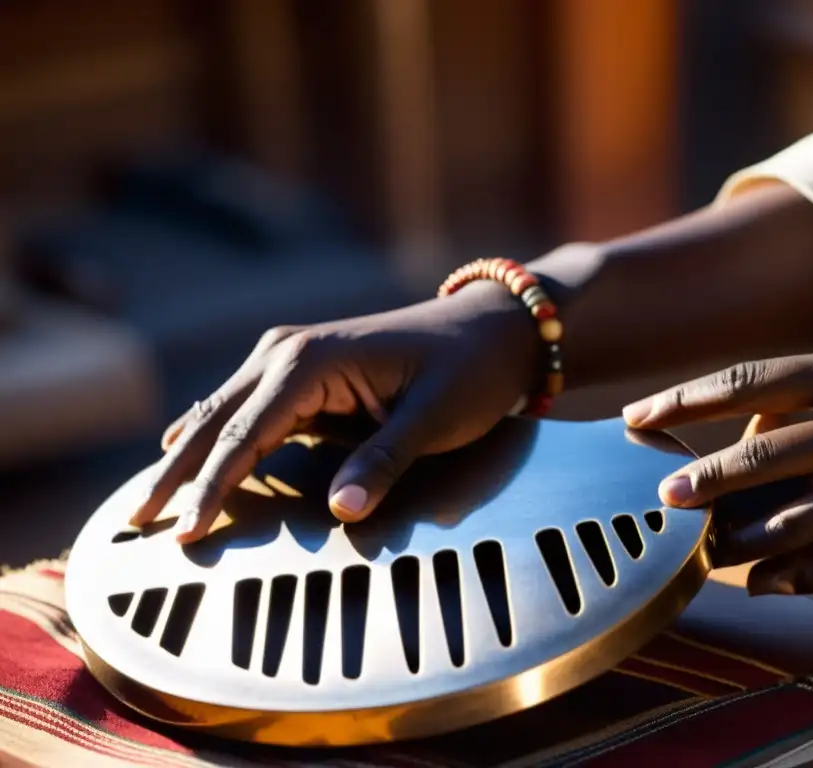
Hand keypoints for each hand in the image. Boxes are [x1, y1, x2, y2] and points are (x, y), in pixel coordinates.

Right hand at [131, 282, 537, 541]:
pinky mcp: (303, 367)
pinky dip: (213, 433)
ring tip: (147, 499)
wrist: (491, 328)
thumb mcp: (436, 417)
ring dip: (186, 455)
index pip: (245, 435)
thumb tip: (343, 510)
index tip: (183, 534)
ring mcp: (291, 353)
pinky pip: (244, 406)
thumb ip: (385, 460)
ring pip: (222, 411)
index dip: (211, 488)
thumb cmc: (470, 370)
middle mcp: (287, 350)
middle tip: (136, 521)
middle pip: (216, 421)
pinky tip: (181, 451)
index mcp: (311, 361)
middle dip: (177, 473)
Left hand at [623, 340, 812, 594]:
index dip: (684, 400)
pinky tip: (771, 585)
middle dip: (705, 479)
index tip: (634, 416)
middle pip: (765, 455)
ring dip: (747, 542)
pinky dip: (804, 579)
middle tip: (661, 498)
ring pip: (802, 520)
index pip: (747, 381)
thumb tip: (748, 427)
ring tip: (709, 554)